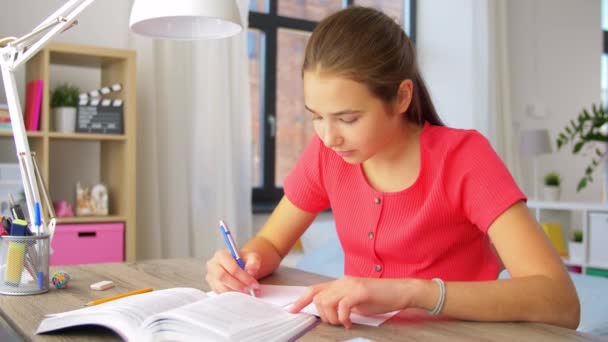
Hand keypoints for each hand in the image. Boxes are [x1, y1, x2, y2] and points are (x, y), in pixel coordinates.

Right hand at [205, 249, 260, 294]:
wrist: (239, 265)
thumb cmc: (244, 260)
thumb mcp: (252, 257)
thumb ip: (253, 262)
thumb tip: (250, 271)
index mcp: (221, 255)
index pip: (231, 268)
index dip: (244, 277)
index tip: (254, 284)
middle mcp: (213, 265)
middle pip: (223, 277)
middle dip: (238, 285)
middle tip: (250, 290)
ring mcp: (211, 277)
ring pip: (221, 287)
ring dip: (236, 292)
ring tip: (248, 293)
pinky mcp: (213, 286)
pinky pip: (221, 293)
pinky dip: (232, 296)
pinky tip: (241, 294)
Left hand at [289, 276, 412, 327]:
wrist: (401, 291)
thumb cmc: (380, 297)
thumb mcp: (356, 300)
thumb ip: (342, 302)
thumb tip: (328, 312)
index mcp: (341, 283)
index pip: (315, 289)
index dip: (301, 300)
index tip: (292, 310)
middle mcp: (343, 281)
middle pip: (318, 298)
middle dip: (322, 315)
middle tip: (336, 322)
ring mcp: (351, 285)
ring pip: (326, 301)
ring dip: (331, 317)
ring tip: (343, 322)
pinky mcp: (361, 291)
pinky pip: (342, 306)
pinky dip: (342, 317)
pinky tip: (350, 323)